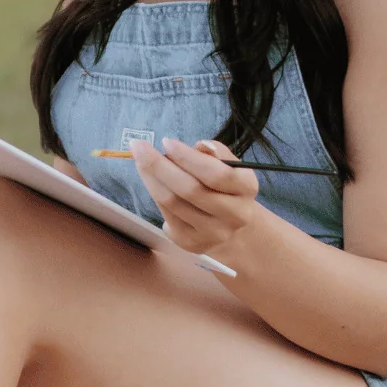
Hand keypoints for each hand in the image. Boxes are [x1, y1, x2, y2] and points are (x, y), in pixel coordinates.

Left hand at [129, 136, 259, 258]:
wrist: (230, 225)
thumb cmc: (224, 187)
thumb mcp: (228, 165)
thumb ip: (216, 152)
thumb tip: (200, 146)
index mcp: (247, 188)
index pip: (217, 173)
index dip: (188, 157)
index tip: (166, 142)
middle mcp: (235, 215)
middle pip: (191, 190)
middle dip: (159, 166)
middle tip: (139, 148)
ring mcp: (214, 233)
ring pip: (174, 204)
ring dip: (152, 179)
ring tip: (141, 162)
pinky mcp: (193, 244)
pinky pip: (167, 216)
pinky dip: (155, 195)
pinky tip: (151, 181)